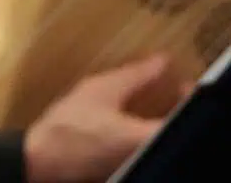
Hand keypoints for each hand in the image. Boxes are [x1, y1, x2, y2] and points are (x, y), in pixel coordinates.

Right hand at [23, 53, 189, 182]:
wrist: (40, 157)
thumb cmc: (69, 125)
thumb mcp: (103, 90)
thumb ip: (137, 76)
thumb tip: (163, 61)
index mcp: (144, 137)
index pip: (182, 121)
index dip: (190, 100)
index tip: (186, 84)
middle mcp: (144, 155)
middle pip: (172, 133)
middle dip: (176, 111)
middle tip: (174, 92)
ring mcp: (133, 164)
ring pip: (158, 141)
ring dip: (162, 122)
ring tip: (158, 103)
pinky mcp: (121, 168)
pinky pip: (144, 149)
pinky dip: (146, 133)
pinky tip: (134, 121)